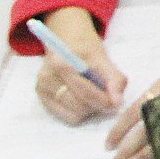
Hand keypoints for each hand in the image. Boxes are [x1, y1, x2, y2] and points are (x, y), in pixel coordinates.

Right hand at [33, 8, 126, 123]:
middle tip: (108, 99)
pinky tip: (82, 99)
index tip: (117, 103)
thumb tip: (117, 102)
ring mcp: (42, 88)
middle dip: (98, 105)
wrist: (66, 42)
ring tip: (94, 96)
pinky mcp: (41, 98)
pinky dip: (79, 112)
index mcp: (62, 63)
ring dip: (89, 110)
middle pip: (79, 106)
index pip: (85, 92)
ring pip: (74, 115)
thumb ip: (114, 79)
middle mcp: (48, 77)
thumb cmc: (86, 50)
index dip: (104, 100)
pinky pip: (66, 117)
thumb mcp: (104, 59)